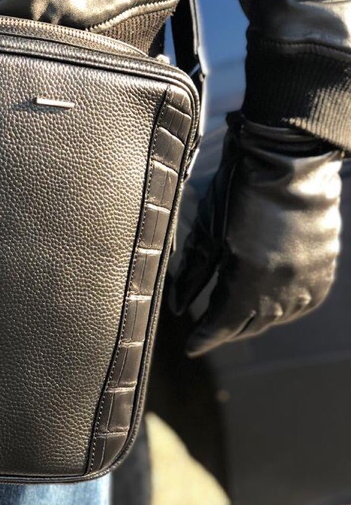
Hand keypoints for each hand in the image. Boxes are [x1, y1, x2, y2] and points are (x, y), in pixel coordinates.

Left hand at [169, 112, 342, 356]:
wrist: (289, 159)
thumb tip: (180, 306)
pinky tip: (269, 305)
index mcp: (251, 279)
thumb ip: (195, 272)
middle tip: (208, 333)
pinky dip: (284, 308)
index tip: (191, 346)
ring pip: (279, 316)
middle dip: (227, 330)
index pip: (225, 323)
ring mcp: (309, 278)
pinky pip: (303, 302)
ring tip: (235, 319)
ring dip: (255, 320)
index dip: (206, 337)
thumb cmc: (240, 187)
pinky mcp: (324, 266)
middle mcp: (284, 287)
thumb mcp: (207, 229)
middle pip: (252, 324)